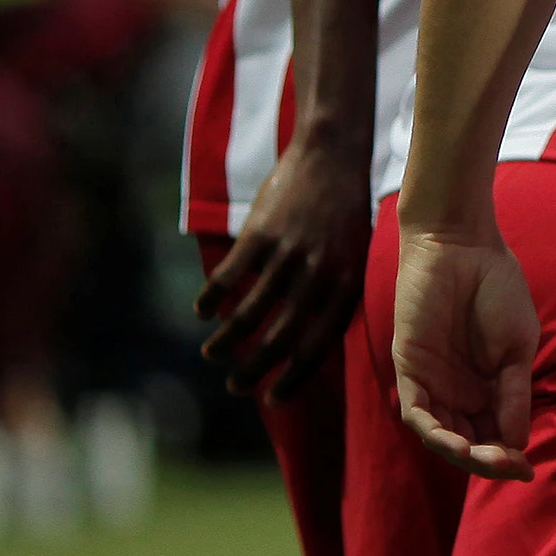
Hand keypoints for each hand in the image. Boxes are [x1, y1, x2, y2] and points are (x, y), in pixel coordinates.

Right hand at [195, 128, 370, 401]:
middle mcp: (319, 275)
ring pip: (248, 313)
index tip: (271, 399)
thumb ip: (334, 299)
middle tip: (235, 387)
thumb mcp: (353, 258)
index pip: (317, 346)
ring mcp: (288, 254)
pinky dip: (211, 299)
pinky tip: (202, 312)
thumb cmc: (343, 215)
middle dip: (254, 369)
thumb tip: (307, 348)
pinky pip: (228, 277)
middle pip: (279, 338)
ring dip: (226, 340)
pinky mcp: (261, 234)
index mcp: (346, 285)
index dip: (293, 378)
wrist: (332, 156)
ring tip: (212, 355)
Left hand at [392, 225, 538, 481]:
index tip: (528, 469)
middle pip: (469, 441)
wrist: (464, 247)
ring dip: (463, 453)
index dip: (508, 456)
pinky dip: (434, 432)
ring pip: (442, 434)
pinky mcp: (409, 370)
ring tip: (488, 461)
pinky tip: (454, 443)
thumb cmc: (497, 288)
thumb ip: (513, 393)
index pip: (495, 434)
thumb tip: (518, 442)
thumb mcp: (517, 347)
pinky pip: (416, 413)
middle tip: (511, 468)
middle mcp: (458, 390)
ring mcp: (432, 383)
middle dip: (488, 460)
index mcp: (488, 385)